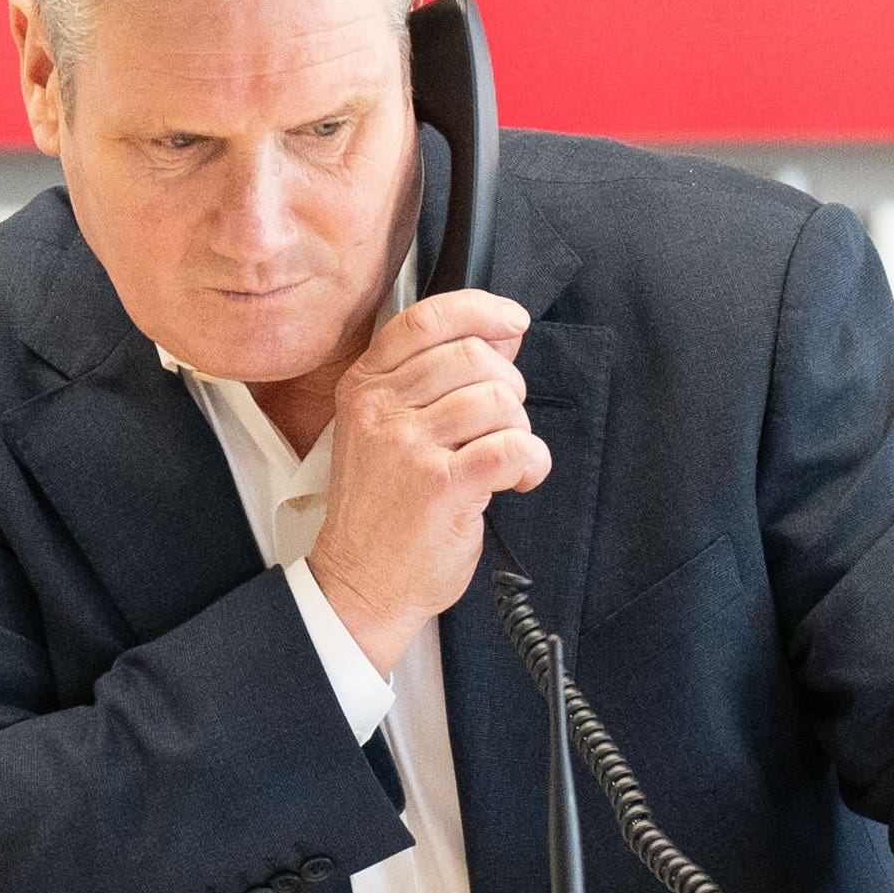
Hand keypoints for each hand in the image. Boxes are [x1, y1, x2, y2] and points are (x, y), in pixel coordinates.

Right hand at [302, 290, 543, 669]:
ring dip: (519, 428)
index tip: (512, 321)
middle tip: (504, 422)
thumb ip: (434, 381)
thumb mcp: (385, 431)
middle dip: (508, 386)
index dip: (480, 311)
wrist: (361, 581)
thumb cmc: (381, 511)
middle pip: (473, 356)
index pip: (426, 320)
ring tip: (504, 458)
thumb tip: (499, 335)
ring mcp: (408, 446)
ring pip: (499, 399)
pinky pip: (512, 446)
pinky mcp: (442, 486)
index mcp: (365, 386)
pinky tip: (519, 477)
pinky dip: (532, 460)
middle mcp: (381, 409)